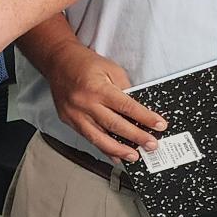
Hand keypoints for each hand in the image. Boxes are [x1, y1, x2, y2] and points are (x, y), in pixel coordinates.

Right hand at [37, 39, 164, 162]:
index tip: (159, 125)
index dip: (145, 118)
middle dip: (136, 137)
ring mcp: (74, 114)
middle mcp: (84, 103)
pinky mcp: (68, 120)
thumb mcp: (111, 69)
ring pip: (98, 138)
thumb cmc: (84, 62)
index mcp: (97, 88)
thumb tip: (137, 110)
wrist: (57, 60)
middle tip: (151, 145)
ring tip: (134, 156)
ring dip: (118, 150)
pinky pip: (87, 137)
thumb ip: (124, 89)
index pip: (127, 107)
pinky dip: (102, 147)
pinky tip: (114, 154)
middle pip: (115, 125)